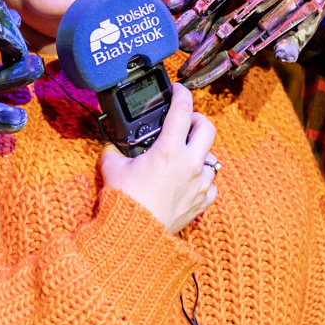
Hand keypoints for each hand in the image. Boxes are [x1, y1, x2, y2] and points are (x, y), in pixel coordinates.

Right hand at [99, 83, 217, 234]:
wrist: (135, 234)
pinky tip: (190, 182)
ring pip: (212, 158)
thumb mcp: (113, 168)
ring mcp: (199, 183)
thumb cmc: (125, 201)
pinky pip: (211, 186)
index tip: (178, 90)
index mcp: (169, 150)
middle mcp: (190, 164)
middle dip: (198, 120)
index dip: (182, 94)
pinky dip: (203, 181)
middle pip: (208, 128)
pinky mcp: (201, 202)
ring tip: (185, 156)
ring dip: (200, 153)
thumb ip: (114, 152)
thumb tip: (111, 147)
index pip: (182, 110)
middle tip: (185, 122)